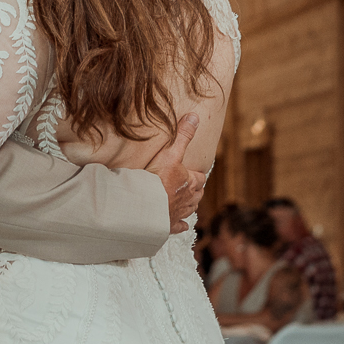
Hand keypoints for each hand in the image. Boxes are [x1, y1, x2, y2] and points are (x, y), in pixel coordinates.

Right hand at [145, 113, 204, 233]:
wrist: (144, 205)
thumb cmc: (158, 179)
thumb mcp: (170, 152)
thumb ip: (183, 135)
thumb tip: (195, 117)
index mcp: (189, 182)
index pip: (199, 178)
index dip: (197, 174)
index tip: (194, 172)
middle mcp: (187, 199)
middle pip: (197, 194)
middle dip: (195, 189)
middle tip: (191, 185)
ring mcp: (177, 213)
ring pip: (190, 209)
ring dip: (190, 205)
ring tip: (188, 201)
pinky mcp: (168, 224)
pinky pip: (178, 226)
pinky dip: (181, 225)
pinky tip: (183, 226)